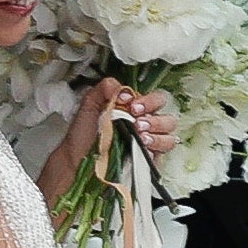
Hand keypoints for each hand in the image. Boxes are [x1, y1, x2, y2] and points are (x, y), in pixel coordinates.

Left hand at [51, 75, 178, 195]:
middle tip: (136, 120)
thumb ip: (105, 88)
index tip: (132, 105)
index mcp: (136, 109)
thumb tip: (124, 90)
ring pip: (170, 133)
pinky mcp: (150, 160)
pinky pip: (165, 151)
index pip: (156, 99)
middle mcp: (146, 124)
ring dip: (157, 130)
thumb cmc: (84, 135)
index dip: (148, 101)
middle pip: (168, 115)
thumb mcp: (90, 104)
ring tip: (140, 134)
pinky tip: (143, 145)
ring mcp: (150, 143)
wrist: (76, 159)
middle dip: (153, 116)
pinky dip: (157, 145)